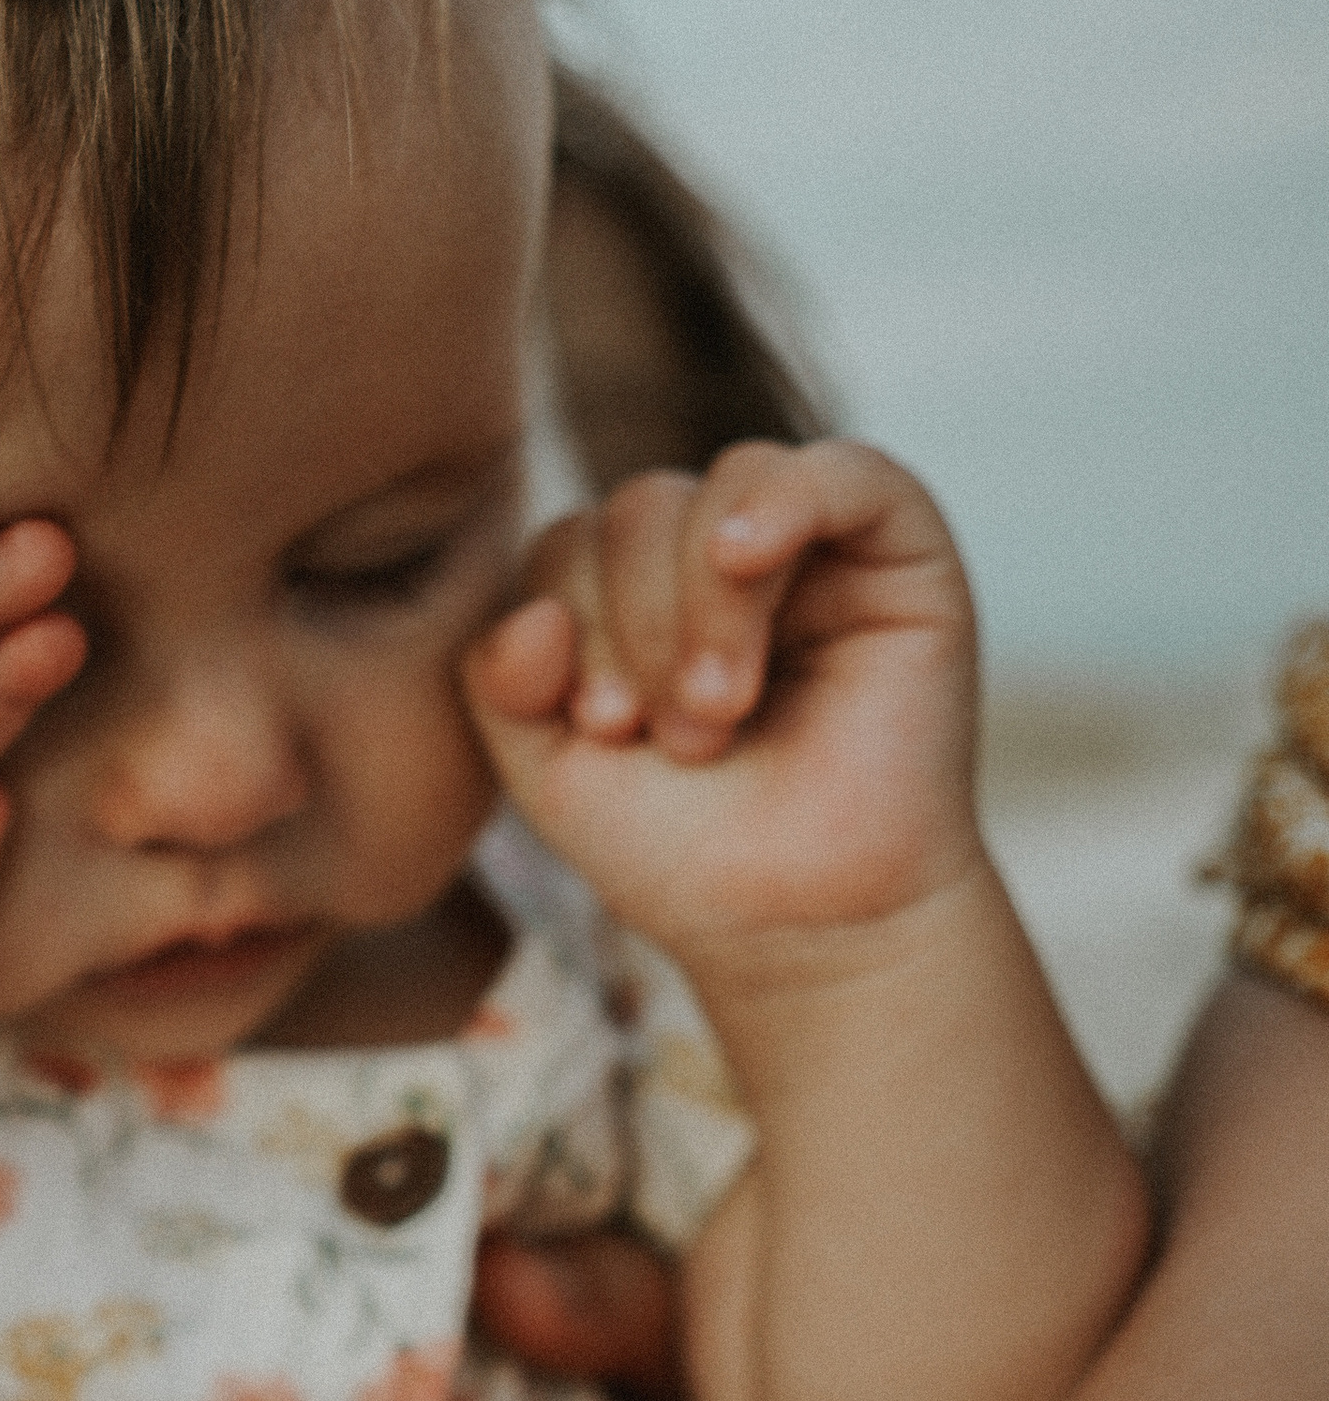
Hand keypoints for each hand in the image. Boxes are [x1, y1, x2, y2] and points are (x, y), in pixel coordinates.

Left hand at [470, 440, 980, 971]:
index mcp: (633, 594)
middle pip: (641, 506)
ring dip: (706, 601)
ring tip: (721, 708)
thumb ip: (497, 680)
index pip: (569, 541)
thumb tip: (531, 612)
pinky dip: (783, 501)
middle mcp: (719, 557)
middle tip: (681, 738)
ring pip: (727, 486)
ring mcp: (815, 548)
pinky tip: (743, 555)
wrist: (808, 929)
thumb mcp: (551, 771)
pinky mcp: (904, 550)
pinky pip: (844, 471)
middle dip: (639, 623)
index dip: (569, 620)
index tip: (606, 730)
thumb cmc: (685, 855)